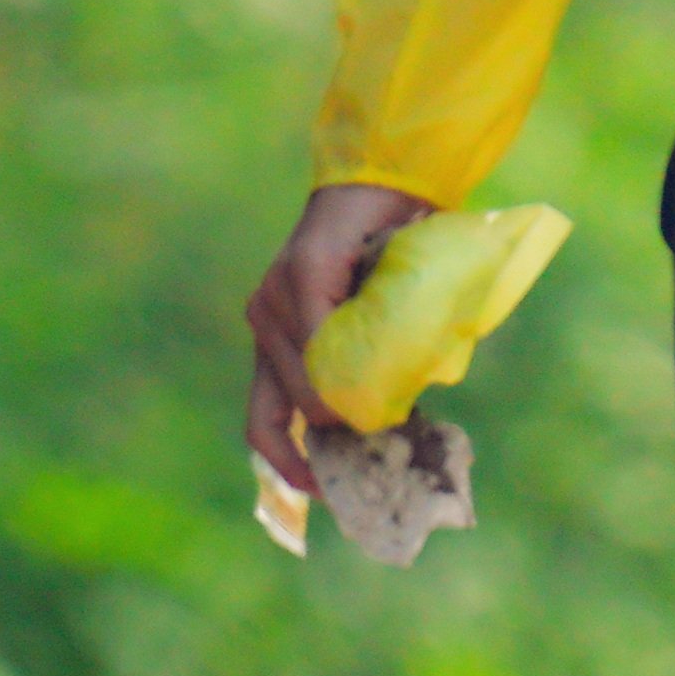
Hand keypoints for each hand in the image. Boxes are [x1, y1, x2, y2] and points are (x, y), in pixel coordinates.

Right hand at [247, 181, 430, 487]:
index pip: (322, 364)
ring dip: (303, 451)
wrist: (372, 188)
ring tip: (337, 487)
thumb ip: (403, 321)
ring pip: (270, 410)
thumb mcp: (410, 263)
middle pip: (293, 399)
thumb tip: (402, 393)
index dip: (349, 406)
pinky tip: (315, 470)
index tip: (386, 429)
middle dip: (328, 441)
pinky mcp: (267, 336)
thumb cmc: (400, 224)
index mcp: (307, 279)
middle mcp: (273, 304)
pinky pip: (268, 404)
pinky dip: (289, 441)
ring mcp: (264, 321)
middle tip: (369, 473)